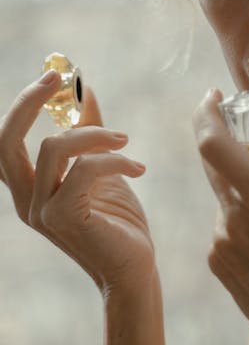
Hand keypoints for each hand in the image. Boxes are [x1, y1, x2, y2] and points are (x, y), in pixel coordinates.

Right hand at [0, 70, 154, 294]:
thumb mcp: (101, 168)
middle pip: (5, 141)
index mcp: (29, 188)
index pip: (5, 141)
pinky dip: (114, 159)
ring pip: (53, 147)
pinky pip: (84, 169)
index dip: (23, 105)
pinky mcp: (64, 219)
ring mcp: (41, 212)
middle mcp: (26, 201)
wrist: (134, 268)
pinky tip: (138, 168)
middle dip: (28, 102)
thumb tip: (83, 89)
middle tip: (60, 80)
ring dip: (96, 135)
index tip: (55, 77)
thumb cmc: (117, 220)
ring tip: (125, 143)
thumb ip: (88, 131)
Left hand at [193, 90, 248, 344]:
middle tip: (236, 124)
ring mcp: (221, 244)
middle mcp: (232, 219)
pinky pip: (224, 225)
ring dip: (241, 185)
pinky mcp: (218, 264)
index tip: (213, 97)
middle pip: (213, 164)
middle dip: (220, 138)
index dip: (205, 115)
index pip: (212, 145)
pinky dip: (241, 216)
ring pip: (223, 197)